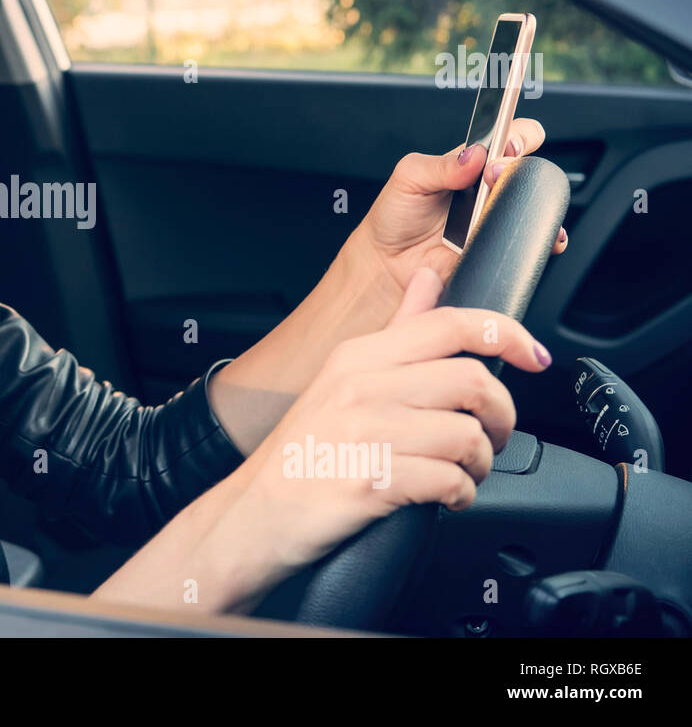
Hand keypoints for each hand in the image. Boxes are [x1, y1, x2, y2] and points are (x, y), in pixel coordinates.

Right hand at [209, 267, 550, 608]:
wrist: (255, 512)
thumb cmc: (304, 449)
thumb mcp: (342, 377)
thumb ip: (396, 329)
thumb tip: (429, 278)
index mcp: (359, 356)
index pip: (449, 324)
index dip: (506, 334)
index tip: (535, 356)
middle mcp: (361, 388)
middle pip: (471, 382)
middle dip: (502, 416)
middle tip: (494, 435)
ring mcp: (364, 434)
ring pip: (467, 436)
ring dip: (482, 463)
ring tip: (465, 472)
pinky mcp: (371, 481)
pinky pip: (448, 481)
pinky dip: (461, 495)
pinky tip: (447, 497)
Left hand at [350, 118, 567, 301]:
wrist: (388, 262)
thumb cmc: (396, 216)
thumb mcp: (408, 178)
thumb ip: (439, 165)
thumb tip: (473, 155)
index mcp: (472, 163)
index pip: (510, 136)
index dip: (518, 135)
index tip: (507, 145)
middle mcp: (490, 187)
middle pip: (528, 168)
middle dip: (518, 169)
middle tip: (491, 177)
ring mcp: (497, 216)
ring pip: (537, 204)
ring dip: (535, 202)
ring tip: (501, 206)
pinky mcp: (498, 245)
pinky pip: (528, 239)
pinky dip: (539, 237)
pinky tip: (525, 233)